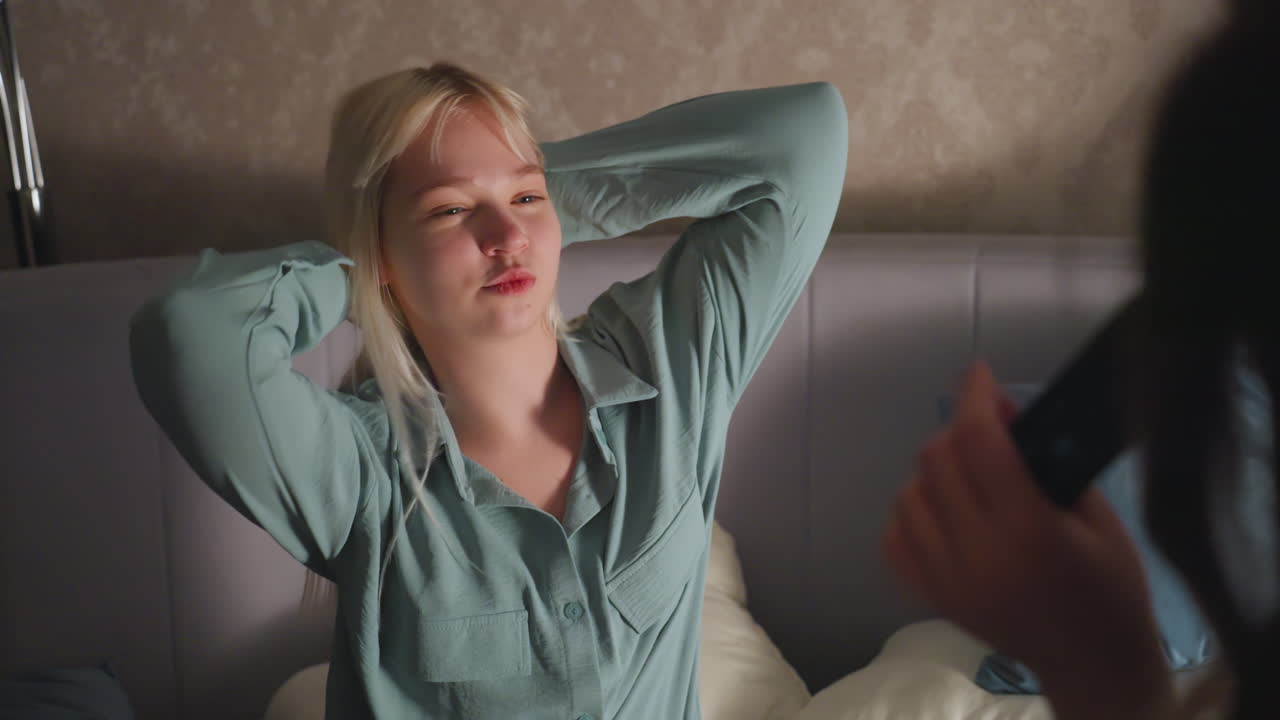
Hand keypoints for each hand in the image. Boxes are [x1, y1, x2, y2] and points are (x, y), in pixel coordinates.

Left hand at [882, 362, 1172, 718]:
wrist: (1093, 664)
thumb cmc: (1111, 587)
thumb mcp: (1099, 517)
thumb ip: (1047, 464)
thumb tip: (1003, 413)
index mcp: (1027, 531)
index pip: (980, 443)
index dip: (974, 398)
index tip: (978, 375)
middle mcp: (976, 553)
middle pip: (937, 461)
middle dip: (959, 432)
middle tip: (988, 430)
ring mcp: (946, 579)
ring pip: (909, 495)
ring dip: (935, 473)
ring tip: (970, 477)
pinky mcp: (932, 598)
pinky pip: (895, 537)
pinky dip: (914, 514)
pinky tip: (945, 512)